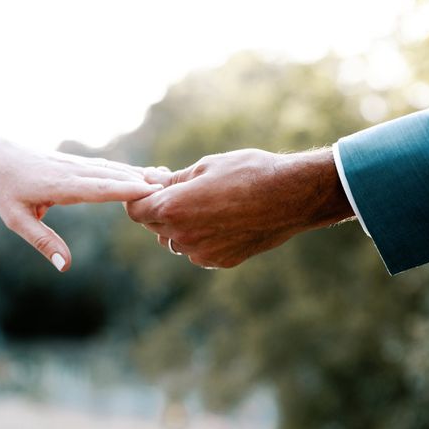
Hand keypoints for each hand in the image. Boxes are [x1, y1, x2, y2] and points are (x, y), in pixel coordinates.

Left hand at [0, 139, 162, 271]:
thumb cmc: (4, 190)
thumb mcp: (17, 220)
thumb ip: (43, 242)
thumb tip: (66, 266)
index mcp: (59, 186)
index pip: (98, 188)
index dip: (125, 189)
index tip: (150, 191)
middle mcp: (72, 171)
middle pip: (112, 176)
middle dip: (141, 182)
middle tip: (170, 190)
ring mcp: (75, 164)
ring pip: (112, 169)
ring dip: (137, 174)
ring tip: (165, 181)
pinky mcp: (76, 162)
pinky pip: (105, 166)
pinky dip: (126, 170)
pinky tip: (141, 174)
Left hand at [126, 148, 353, 268]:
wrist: (293, 196)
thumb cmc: (248, 173)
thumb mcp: (205, 167)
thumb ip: (172, 180)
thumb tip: (150, 181)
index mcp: (173, 208)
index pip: (135, 210)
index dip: (137, 197)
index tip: (149, 187)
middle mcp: (183, 236)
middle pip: (153, 225)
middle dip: (158, 208)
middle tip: (176, 188)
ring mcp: (202, 253)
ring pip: (175, 240)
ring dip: (179, 224)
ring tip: (203, 203)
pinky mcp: (220, 261)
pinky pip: (197, 251)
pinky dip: (200, 237)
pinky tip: (221, 219)